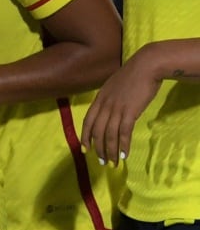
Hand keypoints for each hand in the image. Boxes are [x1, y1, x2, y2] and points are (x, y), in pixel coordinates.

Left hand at [81, 50, 160, 166]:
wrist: (146, 66)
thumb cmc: (132, 75)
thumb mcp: (114, 86)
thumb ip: (109, 99)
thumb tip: (108, 110)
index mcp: (99, 99)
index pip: (87, 121)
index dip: (85, 136)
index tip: (85, 149)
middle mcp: (105, 105)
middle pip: (97, 131)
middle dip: (98, 148)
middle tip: (101, 162)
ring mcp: (117, 108)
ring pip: (109, 135)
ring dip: (110, 151)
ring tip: (112, 163)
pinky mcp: (130, 112)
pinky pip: (124, 133)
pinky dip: (123, 145)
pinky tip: (124, 155)